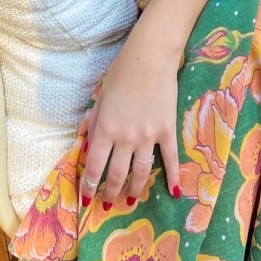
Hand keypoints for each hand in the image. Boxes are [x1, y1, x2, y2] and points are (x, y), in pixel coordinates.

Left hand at [78, 22, 181, 208]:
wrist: (150, 57)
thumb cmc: (121, 73)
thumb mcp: (100, 97)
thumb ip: (94, 124)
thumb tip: (86, 149)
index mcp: (106, 128)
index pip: (95, 166)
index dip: (89, 186)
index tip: (86, 198)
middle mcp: (126, 137)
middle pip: (117, 174)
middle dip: (111, 192)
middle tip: (108, 202)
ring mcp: (149, 136)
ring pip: (141, 172)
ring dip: (135, 189)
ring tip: (131, 199)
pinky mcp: (167, 131)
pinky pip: (170, 159)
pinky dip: (173, 176)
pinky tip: (174, 191)